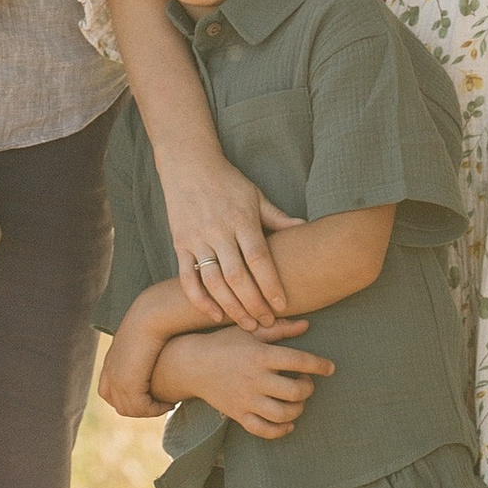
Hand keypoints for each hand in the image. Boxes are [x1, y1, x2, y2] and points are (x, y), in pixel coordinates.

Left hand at [97, 329, 175, 420]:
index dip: (126, 399)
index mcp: (110, 361)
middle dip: (140, 409)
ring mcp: (117, 379)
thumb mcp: (143, 338)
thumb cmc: (152, 322)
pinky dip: (155, 409)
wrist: (149, 315)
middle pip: (120, 404)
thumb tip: (151, 357)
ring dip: (149, 411)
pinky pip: (141, 407)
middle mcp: (110, 372)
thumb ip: (142, 350)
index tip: (148, 397)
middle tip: (160, 406)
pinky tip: (169, 402)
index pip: (108, 392)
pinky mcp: (129, 383)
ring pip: (130, 409)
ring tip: (167, 404)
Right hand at [157, 148, 300, 326]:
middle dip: (254, 304)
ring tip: (248, 324)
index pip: (259, 258)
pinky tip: (215, 314)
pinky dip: (200, 300)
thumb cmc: (228, 181)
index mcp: (241, 219)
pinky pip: (187, 278)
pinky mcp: (180, 245)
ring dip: (231, 307)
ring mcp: (197, 239)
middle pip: (237, 276)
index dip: (271, 284)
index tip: (283, 305)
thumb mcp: (256, 196)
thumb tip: (306, 230)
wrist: (188, 164)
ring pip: (213, 282)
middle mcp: (218, 231)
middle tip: (268, 323)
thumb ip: (278, 218)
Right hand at [164, 323, 333, 439]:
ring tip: (297, 400)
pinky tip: (288, 422)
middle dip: (308, 388)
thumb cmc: (225, 344)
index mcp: (260, 355)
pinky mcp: (238, 415)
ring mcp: (246, 400)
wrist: (192, 364)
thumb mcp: (250, 331)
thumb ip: (279, 329)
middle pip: (295, 392)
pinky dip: (280, 430)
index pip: (299, 361)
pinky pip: (264, 430)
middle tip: (306, 382)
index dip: (319, 365)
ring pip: (283, 414)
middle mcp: (255, 379)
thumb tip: (306, 325)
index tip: (330, 367)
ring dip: (298, 409)